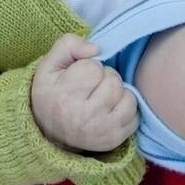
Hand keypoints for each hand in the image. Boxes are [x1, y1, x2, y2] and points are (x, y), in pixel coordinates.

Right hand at [30, 34, 138, 152]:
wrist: (50, 132)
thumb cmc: (52, 93)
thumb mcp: (49, 64)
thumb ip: (69, 45)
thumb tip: (96, 49)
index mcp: (64, 96)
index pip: (93, 67)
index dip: (87, 66)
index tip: (77, 77)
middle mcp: (84, 116)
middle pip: (113, 80)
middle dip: (104, 78)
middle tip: (90, 87)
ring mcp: (102, 130)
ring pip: (128, 96)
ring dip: (117, 93)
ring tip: (101, 97)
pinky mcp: (115, 139)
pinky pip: (135, 114)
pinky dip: (124, 108)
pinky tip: (108, 110)